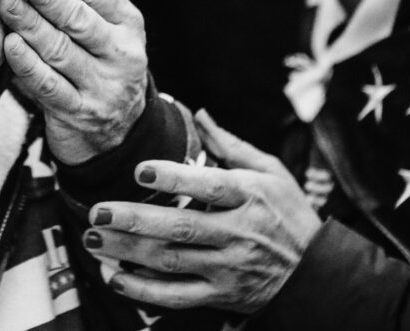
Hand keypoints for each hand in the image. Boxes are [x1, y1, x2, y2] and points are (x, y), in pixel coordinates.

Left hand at [0, 0, 146, 164]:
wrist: (118, 134)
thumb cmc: (99, 65)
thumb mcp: (105, 32)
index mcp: (128, 25)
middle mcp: (121, 55)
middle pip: (76, 18)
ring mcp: (103, 87)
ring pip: (59, 50)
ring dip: (29, 24)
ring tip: (6, 2)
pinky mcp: (80, 113)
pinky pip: (48, 85)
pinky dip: (27, 64)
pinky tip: (10, 45)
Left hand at [83, 110, 320, 312]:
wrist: (316, 274)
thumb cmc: (289, 214)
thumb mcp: (271, 172)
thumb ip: (231, 145)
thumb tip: (199, 114)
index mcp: (249, 195)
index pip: (209, 185)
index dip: (174, 177)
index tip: (140, 169)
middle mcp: (237, 232)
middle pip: (180, 227)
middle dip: (134, 220)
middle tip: (98, 212)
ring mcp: (228, 267)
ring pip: (171, 261)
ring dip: (128, 252)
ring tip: (93, 239)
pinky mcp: (220, 294)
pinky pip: (176, 296)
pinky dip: (143, 290)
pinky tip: (115, 276)